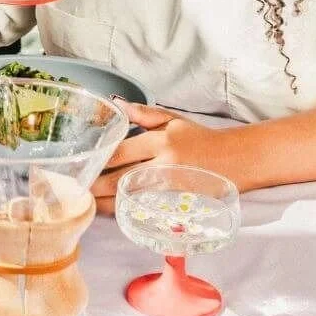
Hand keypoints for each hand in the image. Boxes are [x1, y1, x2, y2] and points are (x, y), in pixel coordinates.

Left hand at [91, 100, 228, 215]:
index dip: (101, 160)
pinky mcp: (180, 201)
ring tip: (88, 203)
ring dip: (110, 202)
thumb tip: (116, 103)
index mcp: (161, 141)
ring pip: (135, 196)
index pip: (123, 152)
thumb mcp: (173, 119)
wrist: (237, 159)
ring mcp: (172, 186)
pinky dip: (130, 209)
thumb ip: (143, 114)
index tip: (83, 164)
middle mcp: (165, 164)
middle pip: (124, 177)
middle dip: (99, 185)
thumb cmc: (201, 137)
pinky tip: (114, 211)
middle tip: (77, 189)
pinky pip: (149, 206)